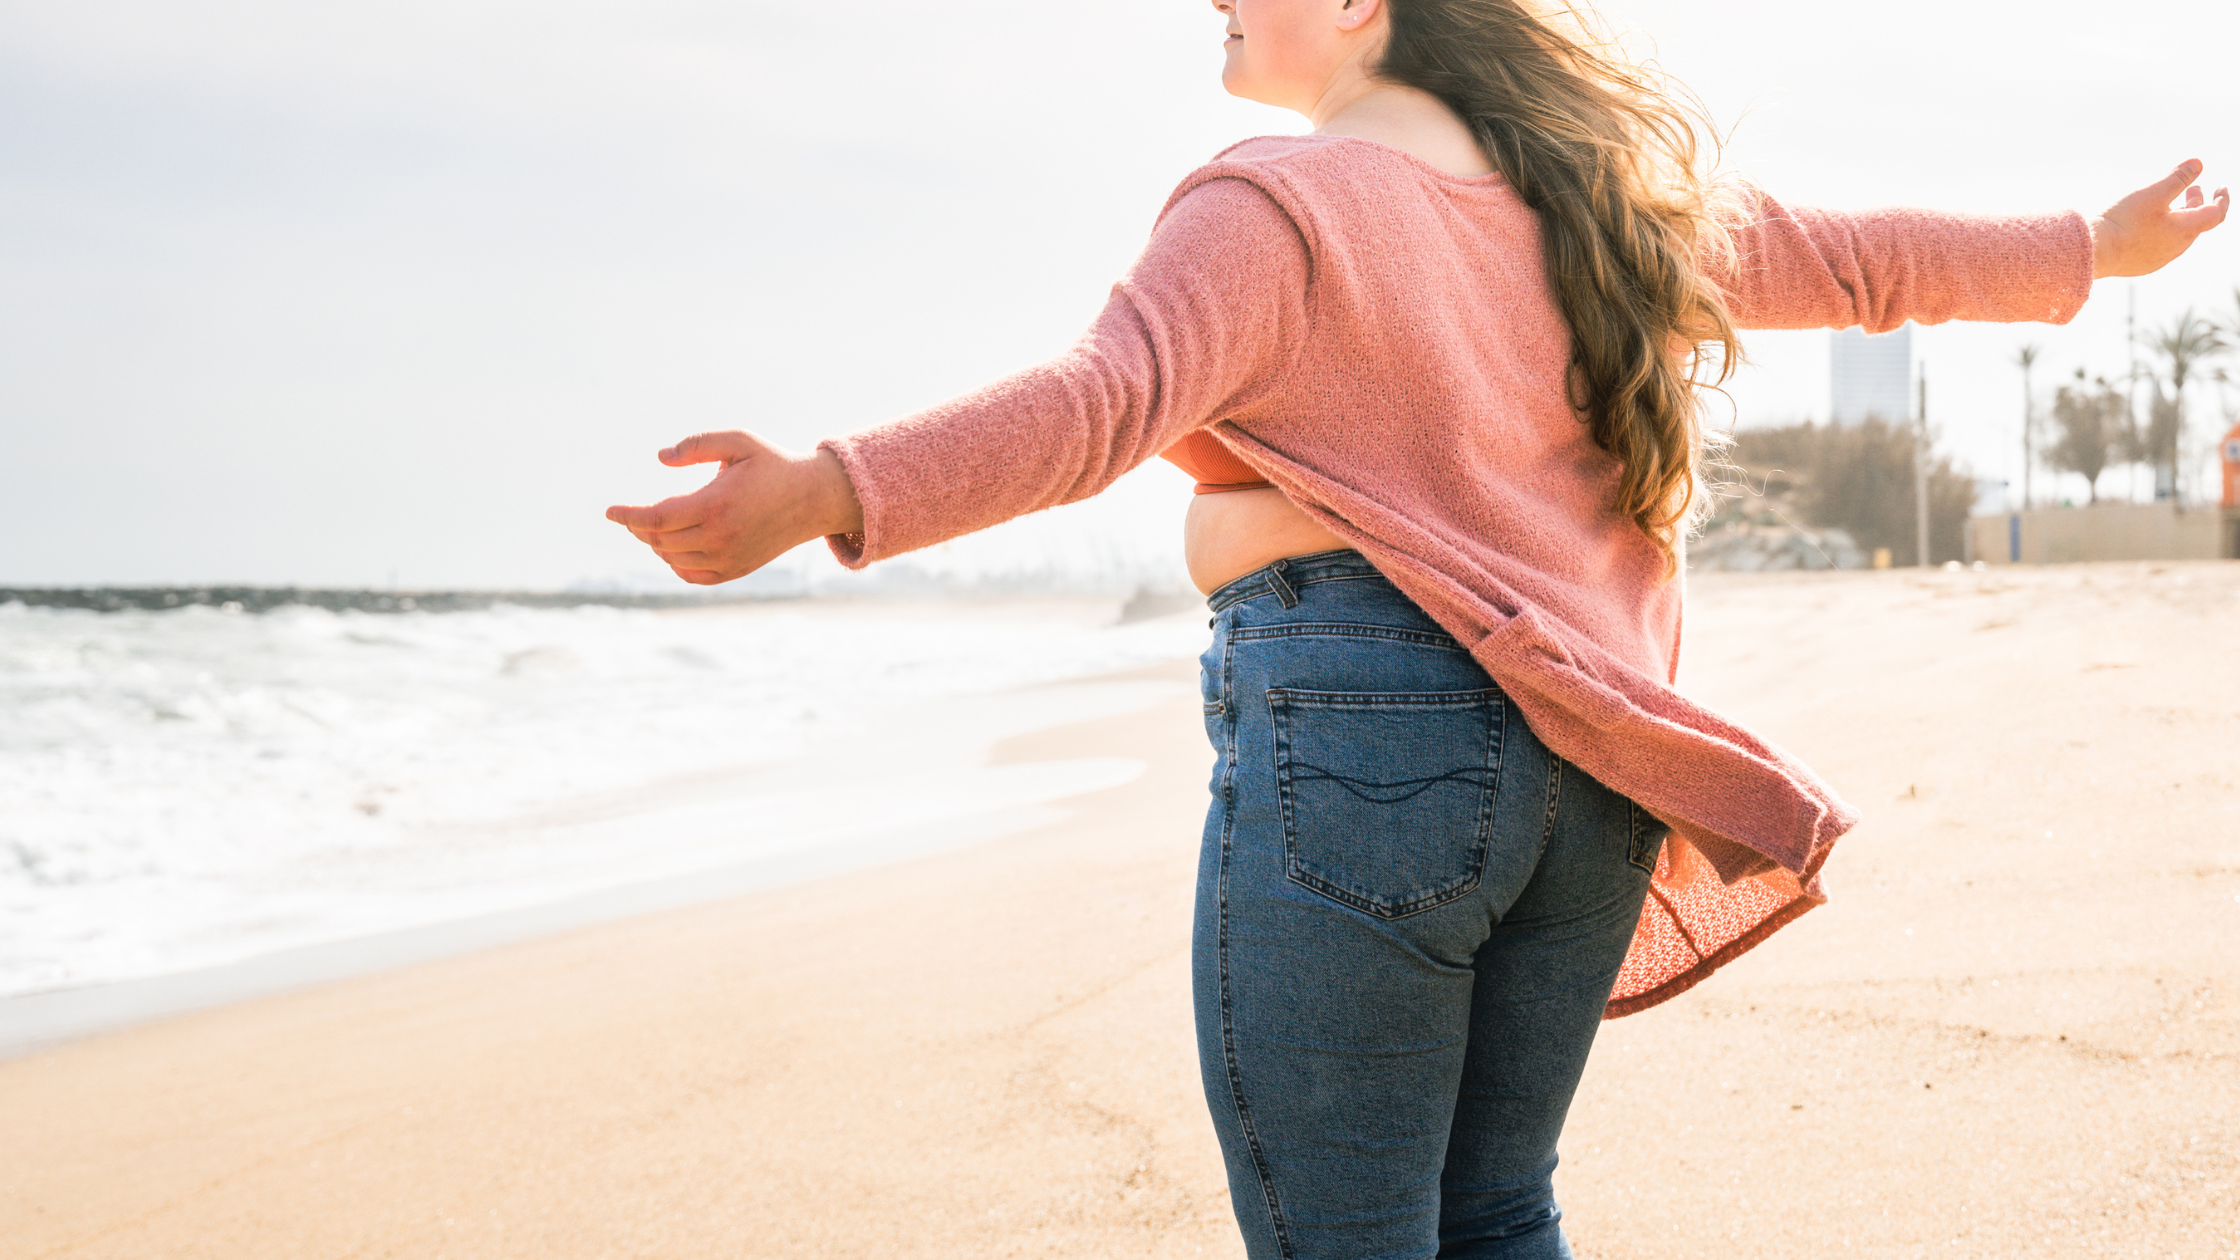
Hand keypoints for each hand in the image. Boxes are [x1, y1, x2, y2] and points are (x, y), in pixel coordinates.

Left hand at [605, 431, 864, 584]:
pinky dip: (675, 563)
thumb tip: (660, 458)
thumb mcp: (738, 441)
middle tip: (631, 514)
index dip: (627, 516)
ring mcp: (729, 558)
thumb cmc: (773, 465)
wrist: (813, 499)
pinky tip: (674, 547)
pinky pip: (693, 576)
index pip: (656, 519)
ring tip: (655, 525)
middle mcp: (720, 538)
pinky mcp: (736, 570)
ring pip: (673, 559)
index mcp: (716, 505)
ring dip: (656, 544)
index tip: (609, 511)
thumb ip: (697, 445)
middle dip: (639, 527)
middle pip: (659, 541)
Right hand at [2092, 160, 2228, 278]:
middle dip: (2197, 204)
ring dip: (2180, 219)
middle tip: (2194, 191)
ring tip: (2170, 207)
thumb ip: (2178, 178)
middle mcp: (2177, 247)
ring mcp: (2160, 258)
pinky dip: (2163, 232)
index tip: (2221, 188)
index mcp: (2186, 229)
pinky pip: (2161, 247)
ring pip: (2179, 236)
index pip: (2216, 213)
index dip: (2222, 199)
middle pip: (2197, 223)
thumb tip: (2197, 163)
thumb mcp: (2154, 193)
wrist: (2096, 251)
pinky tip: (2149, 226)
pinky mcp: (2143, 265)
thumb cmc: (2126, 221)